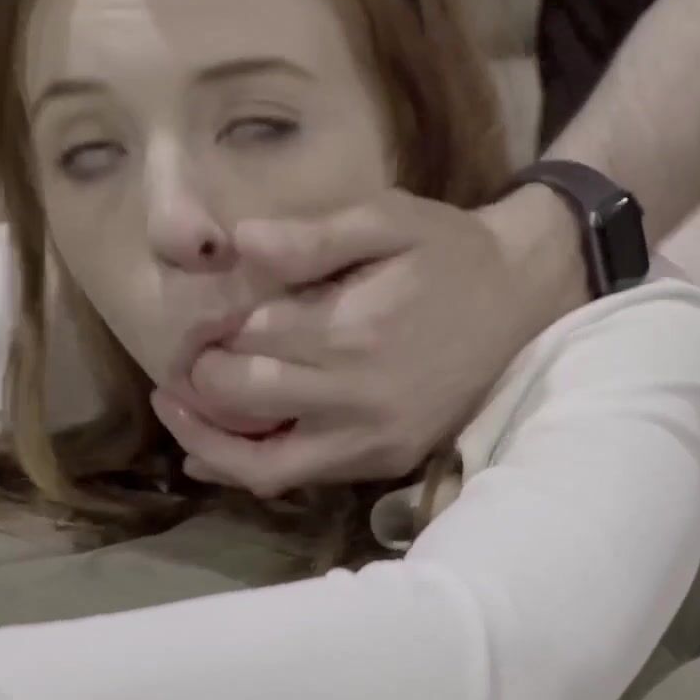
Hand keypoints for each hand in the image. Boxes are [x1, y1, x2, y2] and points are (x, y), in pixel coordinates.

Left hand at [158, 185, 586, 497]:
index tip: (195, 312)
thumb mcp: (389, 220)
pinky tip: (213, 449)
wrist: (524, 299)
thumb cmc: (449, 251)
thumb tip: (241, 242)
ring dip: (207, 439)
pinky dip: (249, 467)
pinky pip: (300, 479)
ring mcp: (372, 439)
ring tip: (174, 405)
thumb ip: (314, 236)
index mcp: (352, 330)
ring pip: (261, 464)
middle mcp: (357, 397)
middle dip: (201, 376)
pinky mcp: (384, 461)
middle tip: (182, 352)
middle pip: (242, 398)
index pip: (246, 338)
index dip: (209, 325)